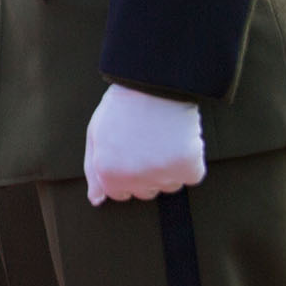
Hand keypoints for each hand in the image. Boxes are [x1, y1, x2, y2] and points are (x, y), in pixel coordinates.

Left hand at [83, 83, 205, 203]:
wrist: (153, 84)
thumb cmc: (122, 108)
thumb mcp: (96, 136)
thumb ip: (93, 171)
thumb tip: (96, 201)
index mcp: (108, 174)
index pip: (120, 193)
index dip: (125, 171)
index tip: (129, 152)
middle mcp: (134, 180)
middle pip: (145, 192)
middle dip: (146, 172)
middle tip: (146, 142)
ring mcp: (163, 175)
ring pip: (170, 185)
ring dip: (169, 168)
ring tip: (162, 138)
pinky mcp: (188, 168)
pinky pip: (192, 176)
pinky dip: (190, 161)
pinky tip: (180, 139)